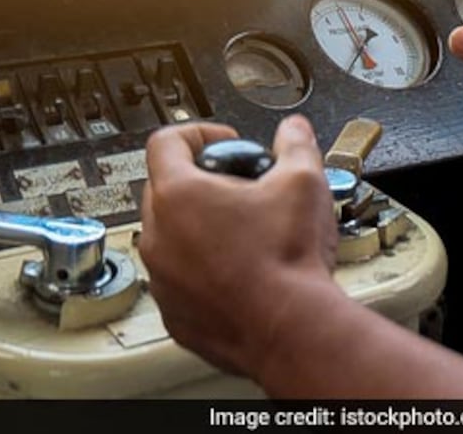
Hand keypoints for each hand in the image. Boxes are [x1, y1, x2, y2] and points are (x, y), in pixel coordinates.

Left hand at [138, 115, 340, 378]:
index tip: (223, 142)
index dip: (198, 133)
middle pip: (163, 190)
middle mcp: (159, 237)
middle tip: (239, 191)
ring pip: (169, 239)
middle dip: (200, 183)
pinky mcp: (175, 315)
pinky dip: (202, 274)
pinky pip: (180, 282)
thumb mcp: (303, 182)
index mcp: (179, 196)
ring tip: (243, 235)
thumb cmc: (289, 261)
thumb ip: (295, 146)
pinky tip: (240, 275)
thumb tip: (294, 131)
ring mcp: (163, 280)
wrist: (292, 331)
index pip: (166, 142)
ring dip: (198, 231)